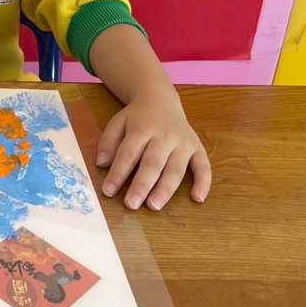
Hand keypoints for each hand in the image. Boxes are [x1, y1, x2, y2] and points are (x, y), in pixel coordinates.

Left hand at [96, 90, 210, 210]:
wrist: (161, 100)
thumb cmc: (137, 117)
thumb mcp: (118, 122)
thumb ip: (108, 142)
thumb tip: (102, 164)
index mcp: (142, 128)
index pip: (128, 154)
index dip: (117, 174)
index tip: (108, 191)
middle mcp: (164, 136)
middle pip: (152, 163)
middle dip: (141, 185)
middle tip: (131, 204)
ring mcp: (183, 142)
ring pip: (175, 168)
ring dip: (165, 189)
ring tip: (154, 206)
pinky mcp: (197, 148)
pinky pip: (203, 166)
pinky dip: (203, 182)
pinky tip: (198, 198)